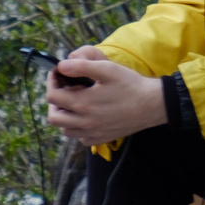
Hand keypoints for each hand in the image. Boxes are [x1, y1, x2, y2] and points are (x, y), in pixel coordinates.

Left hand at [46, 48, 167, 145]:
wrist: (152, 105)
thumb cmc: (130, 85)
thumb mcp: (107, 69)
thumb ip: (81, 66)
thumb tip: (61, 66)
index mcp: (82, 103)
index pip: (52, 96)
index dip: (51, 82)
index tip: (58, 74)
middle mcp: (84, 122)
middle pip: (53, 117)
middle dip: (54, 102)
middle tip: (64, 90)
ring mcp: (92, 133)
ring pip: (65, 129)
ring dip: (65, 116)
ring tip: (75, 103)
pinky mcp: (101, 138)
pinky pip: (80, 138)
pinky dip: (78, 128)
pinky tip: (87, 116)